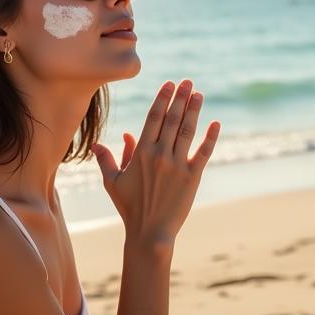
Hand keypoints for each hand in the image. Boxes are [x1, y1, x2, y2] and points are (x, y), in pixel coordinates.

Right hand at [93, 79, 219, 244]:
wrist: (150, 233)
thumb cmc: (130, 208)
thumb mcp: (113, 182)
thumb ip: (108, 159)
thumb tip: (98, 143)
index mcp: (141, 153)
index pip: (153, 118)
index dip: (162, 99)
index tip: (169, 84)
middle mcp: (160, 155)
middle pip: (171, 119)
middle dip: (180, 98)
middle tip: (187, 81)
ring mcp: (178, 165)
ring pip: (187, 131)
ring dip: (193, 110)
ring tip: (198, 94)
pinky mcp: (193, 177)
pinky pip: (204, 152)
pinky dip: (211, 137)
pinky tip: (216, 123)